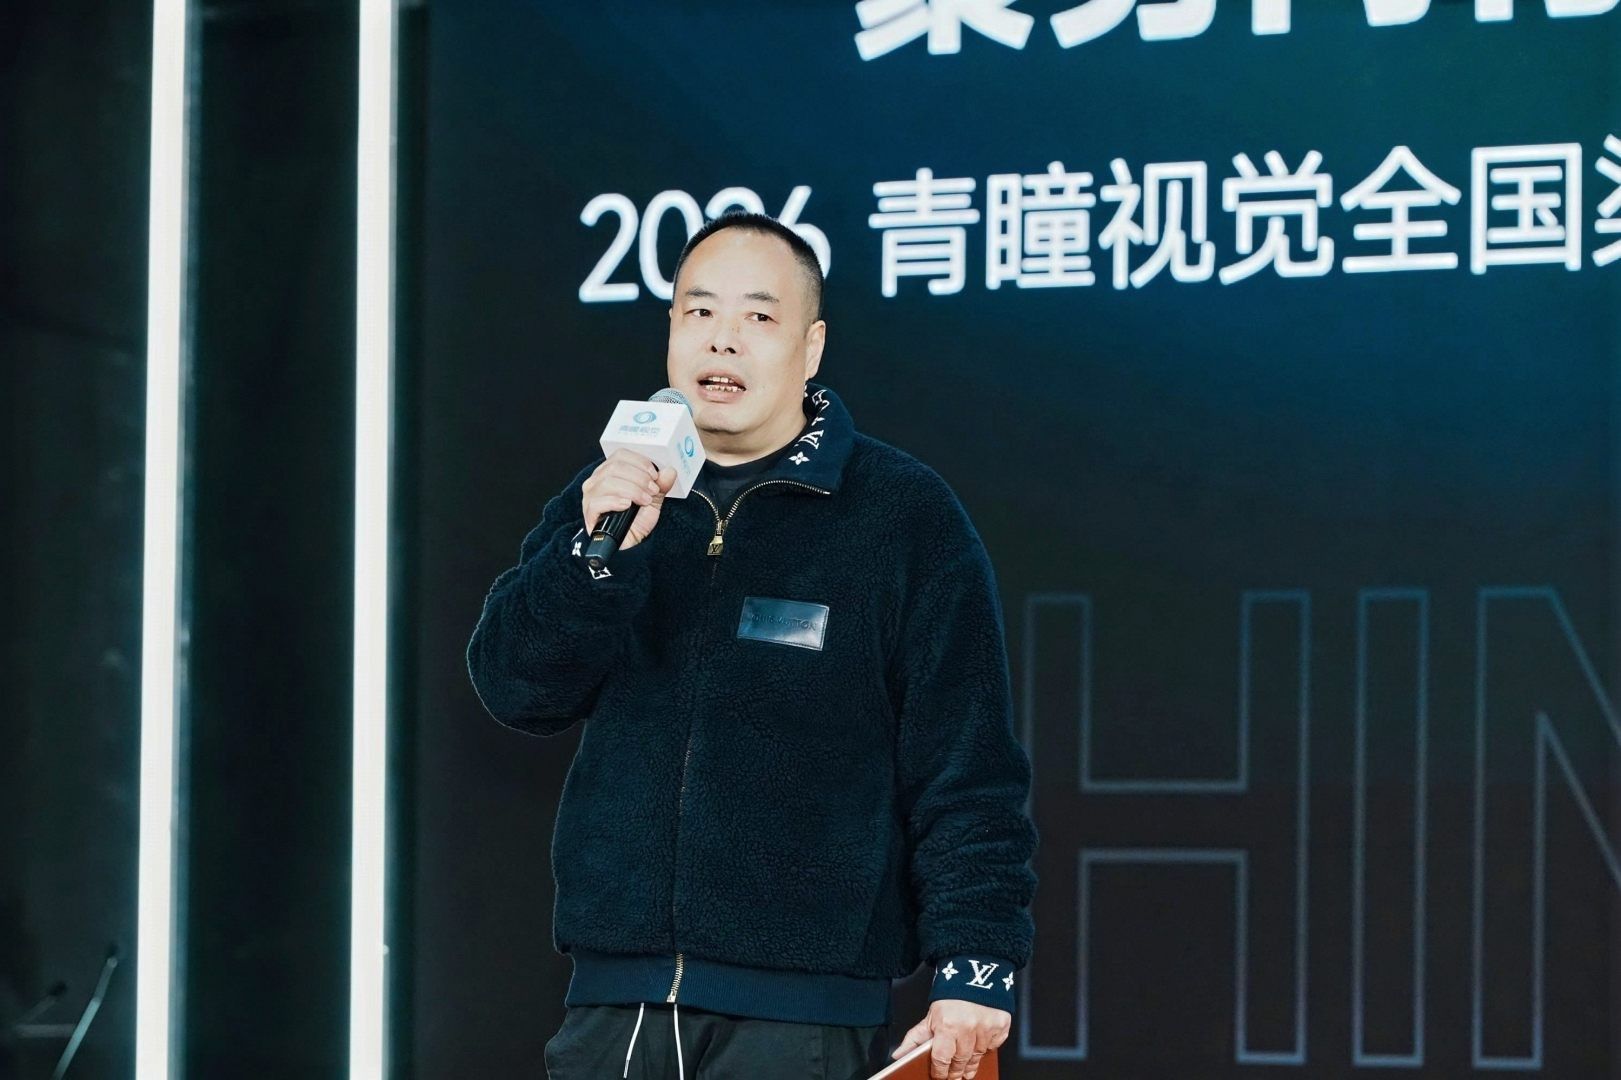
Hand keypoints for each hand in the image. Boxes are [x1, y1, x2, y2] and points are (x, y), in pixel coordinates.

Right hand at [581, 450, 675, 550]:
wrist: (631, 543)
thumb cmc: (637, 519)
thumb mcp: (654, 499)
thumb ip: (661, 484)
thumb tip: (670, 470)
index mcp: (611, 471)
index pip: (620, 455)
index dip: (640, 462)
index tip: (654, 475)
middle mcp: (597, 480)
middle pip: (614, 467)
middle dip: (639, 478)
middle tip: (652, 490)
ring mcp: (590, 496)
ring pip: (607, 482)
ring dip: (631, 490)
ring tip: (644, 500)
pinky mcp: (589, 513)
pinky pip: (597, 502)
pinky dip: (615, 501)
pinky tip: (627, 505)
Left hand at [891, 999, 1008, 1079]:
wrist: (974, 975)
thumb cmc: (950, 997)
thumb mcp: (930, 1016)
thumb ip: (915, 1038)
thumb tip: (899, 1055)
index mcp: (947, 1027)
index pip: (942, 1060)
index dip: (940, 1072)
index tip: (939, 1075)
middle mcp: (968, 1029)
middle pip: (961, 1063)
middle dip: (956, 1071)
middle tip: (953, 1076)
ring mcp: (986, 1029)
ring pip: (978, 1057)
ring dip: (971, 1064)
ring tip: (966, 1069)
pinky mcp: (1001, 1027)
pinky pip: (993, 1047)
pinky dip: (986, 1048)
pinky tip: (980, 1047)